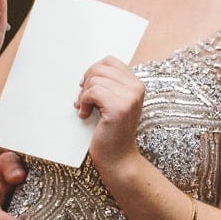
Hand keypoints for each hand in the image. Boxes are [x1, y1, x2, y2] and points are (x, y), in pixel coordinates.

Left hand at [76, 56, 144, 174]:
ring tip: (85, 109)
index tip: (87, 87)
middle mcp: (136, 88)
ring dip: (84, 96)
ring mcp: (129, 97)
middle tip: (84, 100)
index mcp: (136, 84)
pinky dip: (84, 103)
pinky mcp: (118, 107)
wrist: (118, 158)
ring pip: (95, 80)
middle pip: (100, 68)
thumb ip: (108, 85)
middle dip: (86, 83)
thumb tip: (88, 73)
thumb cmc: (112, 132)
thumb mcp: (114, 103)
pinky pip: (92, 92)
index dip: (93, 71)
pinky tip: (85, 114)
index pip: (110, 61)